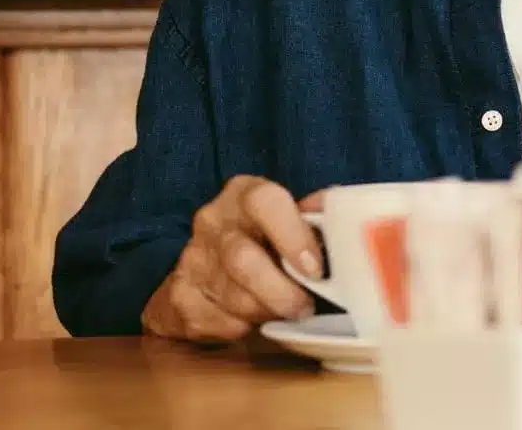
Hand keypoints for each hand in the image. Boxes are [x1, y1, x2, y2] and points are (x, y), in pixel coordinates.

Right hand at [141, 176, 322, 341]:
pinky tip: (251, 319)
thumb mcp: (291, 221)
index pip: (265, 202)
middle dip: (282, 293)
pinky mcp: (178, 296)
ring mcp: (191, 258)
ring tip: (283, 311)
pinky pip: (218, 322)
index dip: (293, 236)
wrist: (206, 270)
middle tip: (305, 307)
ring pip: (234, 298)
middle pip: (244, 260)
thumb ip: (316, 219)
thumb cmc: (265, 241)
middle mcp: (212, 221)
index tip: (315, 269)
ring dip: (267, 312)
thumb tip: (343, 217)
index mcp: (244, 194)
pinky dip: (243, 328)